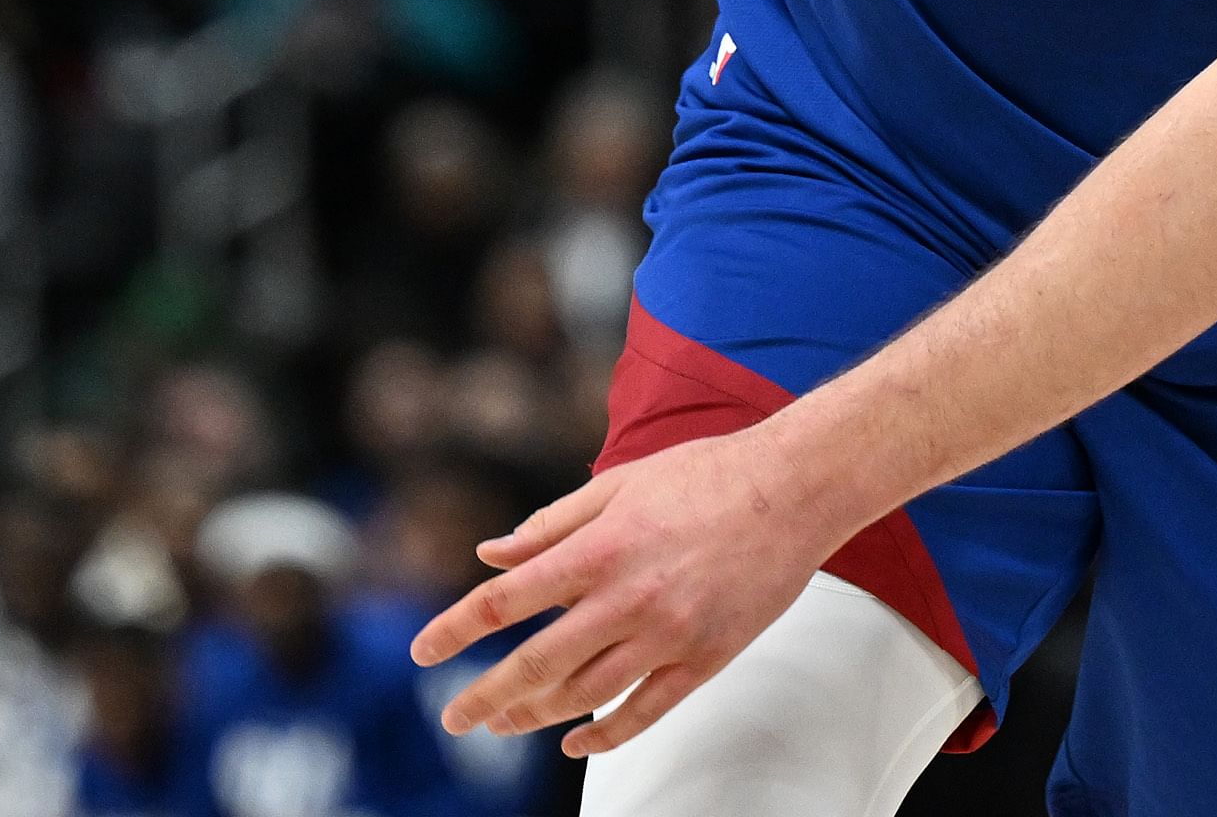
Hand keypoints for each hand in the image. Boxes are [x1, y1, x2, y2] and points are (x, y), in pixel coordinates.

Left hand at [411, 427, 854, 757]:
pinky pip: (645, 711)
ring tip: (503, 725)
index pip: (505, 600)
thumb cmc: (706, 475)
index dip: (455, 630)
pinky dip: (604, 734)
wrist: (793, 489)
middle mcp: (627, 599)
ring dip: (533, 716)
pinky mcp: (705, 658)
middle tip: (453, 717)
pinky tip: (576, 742)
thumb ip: (550, 525)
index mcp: (598, 549)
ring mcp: (668, 634)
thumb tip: (489, 553)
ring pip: (584, 695)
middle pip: (535, 664)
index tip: (423, 652)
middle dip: (484, 697)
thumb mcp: (617, 484)